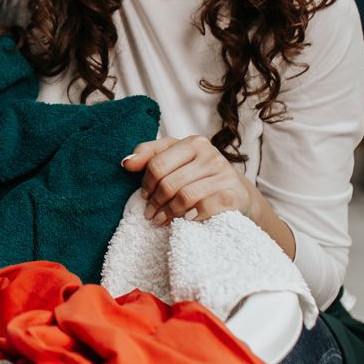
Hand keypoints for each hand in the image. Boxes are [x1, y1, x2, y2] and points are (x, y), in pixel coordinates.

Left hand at [121, 134, 254, 226]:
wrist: (238, 193)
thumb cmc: (200, 175)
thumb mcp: (176, 158)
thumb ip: (149, 155)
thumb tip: (126, 163)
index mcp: (194, 143)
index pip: (157, 164)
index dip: (146, 184)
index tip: (145, 196)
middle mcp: (211, 155)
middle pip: (169, 183)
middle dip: (155, 202)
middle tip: (150, 214)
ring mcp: (224, 175)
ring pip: (184, 197)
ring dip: (168, 212)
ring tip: (161, 220)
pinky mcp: (233, 196)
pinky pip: (204, 208)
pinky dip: (190, 217)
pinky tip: (184, 221)